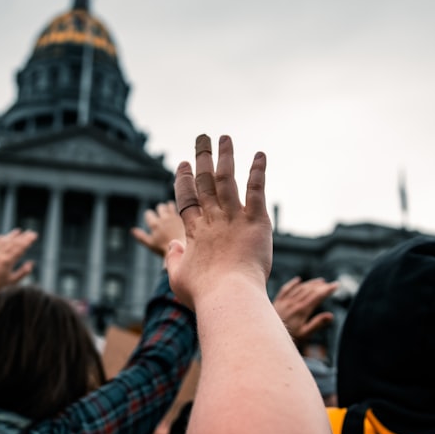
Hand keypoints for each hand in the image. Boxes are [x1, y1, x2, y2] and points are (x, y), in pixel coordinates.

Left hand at [0, 228, 37, 305]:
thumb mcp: (13, 281)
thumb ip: (23, 272)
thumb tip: (31, 263)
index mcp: (7, 261)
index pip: (20, 248)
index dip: (28, 241)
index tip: (34, 236)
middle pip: (13, 243)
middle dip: (22, 237)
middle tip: (30, 232)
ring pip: (3, 241)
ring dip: (11, 236)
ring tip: (18, 231)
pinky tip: (1, 237)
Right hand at [131, 201, 185, 259]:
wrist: (180, 249)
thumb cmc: (164, 248)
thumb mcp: (150, 243)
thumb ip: (140, 236)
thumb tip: (132, 230)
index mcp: (155, 225)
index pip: (148, 213)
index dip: (149, 216)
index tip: (151, 220)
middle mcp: (163, 219)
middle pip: (159, 207)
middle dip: (159, 211)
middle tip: (161, 216)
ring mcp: (173, 217)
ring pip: (168, 205)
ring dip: (167, 208)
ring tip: (168, 214)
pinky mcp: (180, 217)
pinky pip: (176, 208)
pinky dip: (174, 209)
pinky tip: (174, 214)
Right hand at [165, 134, 271, 309]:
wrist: (228, 296)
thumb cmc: (203, 293)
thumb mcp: (178, 277)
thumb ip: (175, 259)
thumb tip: (174, 245)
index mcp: (194, 231)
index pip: (187, 199)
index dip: (184, 180)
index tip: (182, 164)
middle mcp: (212, 219)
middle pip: (205, 182)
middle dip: (202, 158)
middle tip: (202, 138)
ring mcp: (233, 218)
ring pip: (228, 180)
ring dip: (226, 157)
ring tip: (225, 138)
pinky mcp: (256, 221)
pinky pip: (257, 191)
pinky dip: (258, 172)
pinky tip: (260, 155)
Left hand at [272, 276, 338, 346]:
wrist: (268, 337)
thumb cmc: (289, 339)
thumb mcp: (305, 334)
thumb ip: (317, 324)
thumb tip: (331, 315)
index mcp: (301, 310)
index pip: (317, 296)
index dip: (327, 290)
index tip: (336, 285)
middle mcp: (292, 303)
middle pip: (309, 290)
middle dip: (321, 286)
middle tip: (330, 283)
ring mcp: (284, 302)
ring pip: (299, 288)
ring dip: (310, 283)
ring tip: (320, 281)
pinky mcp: (277, 302)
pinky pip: (285, 289)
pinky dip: (292, 284)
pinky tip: (298, 280)